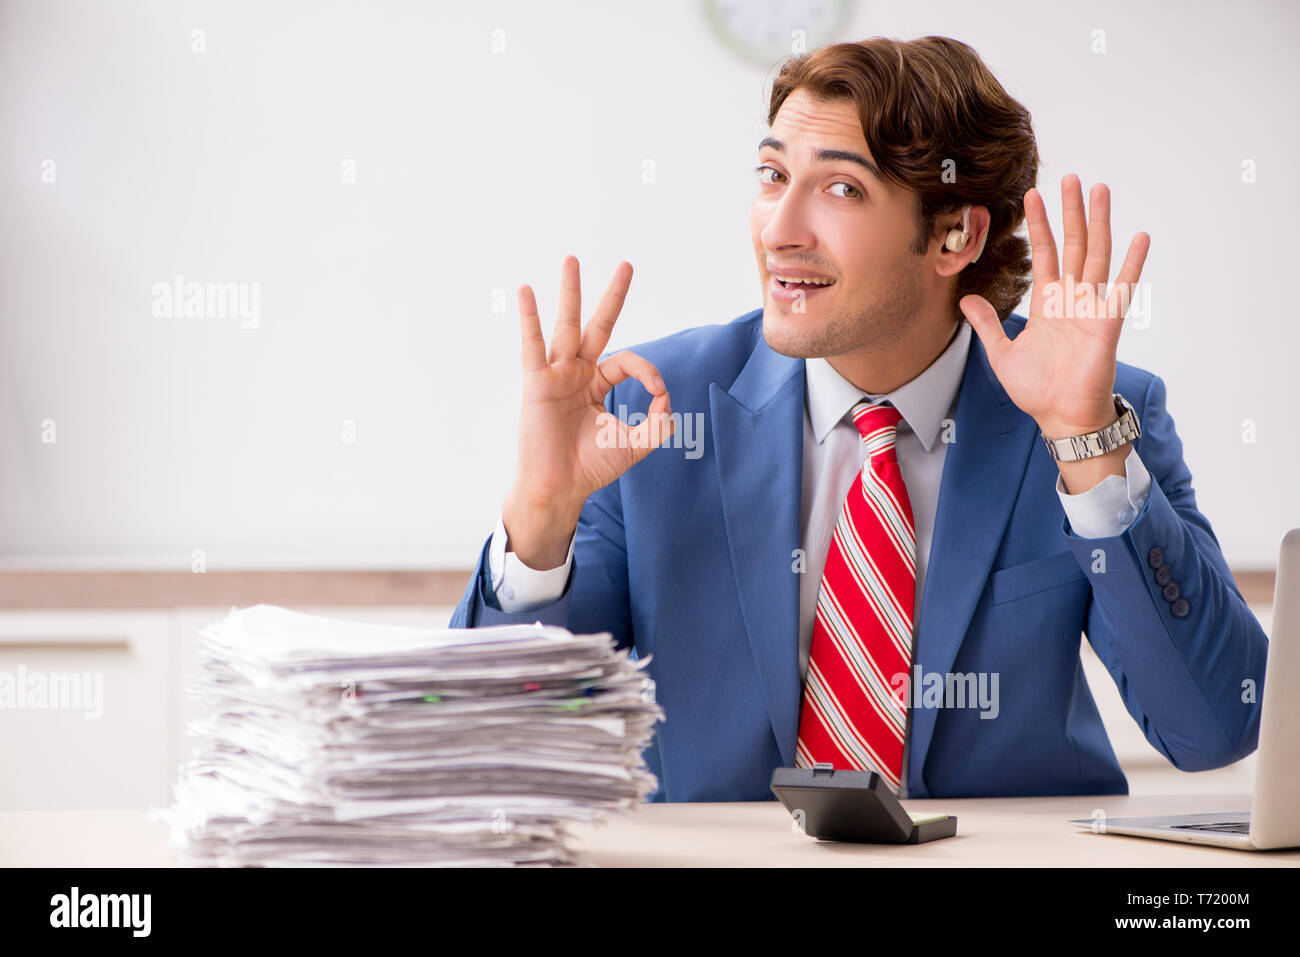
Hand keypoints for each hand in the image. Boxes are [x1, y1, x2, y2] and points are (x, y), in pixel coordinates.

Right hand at [502, 255, 673, 568]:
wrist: (561, 489)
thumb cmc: (590, 468)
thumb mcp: (635, 444)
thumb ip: (658, 422)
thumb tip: (667, 398)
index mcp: (597, 384)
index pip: (628, 361)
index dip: (648, 372)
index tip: (659, 394)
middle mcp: (576, 373)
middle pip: (597, 325)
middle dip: (612, 296)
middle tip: (628, 264)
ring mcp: (556, 375)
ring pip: (566, 326)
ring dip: (570, 292)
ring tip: (572, 259)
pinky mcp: (537, 383)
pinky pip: (532, 345)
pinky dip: (529, 318)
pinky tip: (526, 291)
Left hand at [959, 174, 1150, 439]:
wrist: (1060, 418)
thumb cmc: (1037, 390)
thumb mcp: (1002, 353)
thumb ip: (988, 324)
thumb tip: (967, 298)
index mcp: (1047, 304)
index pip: (1043, 254)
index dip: (1039, 225)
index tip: (1032, 195)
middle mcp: (1071, 299)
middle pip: (1072, 245)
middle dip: (1070, 212)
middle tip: (1070, 177)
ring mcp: (1091, 308)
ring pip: (1096, 255)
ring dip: (1099, 222)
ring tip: (1100, 189)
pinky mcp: (1107, 323)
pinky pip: (1122, 288)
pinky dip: (1133, 263)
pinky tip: (1140, 235)